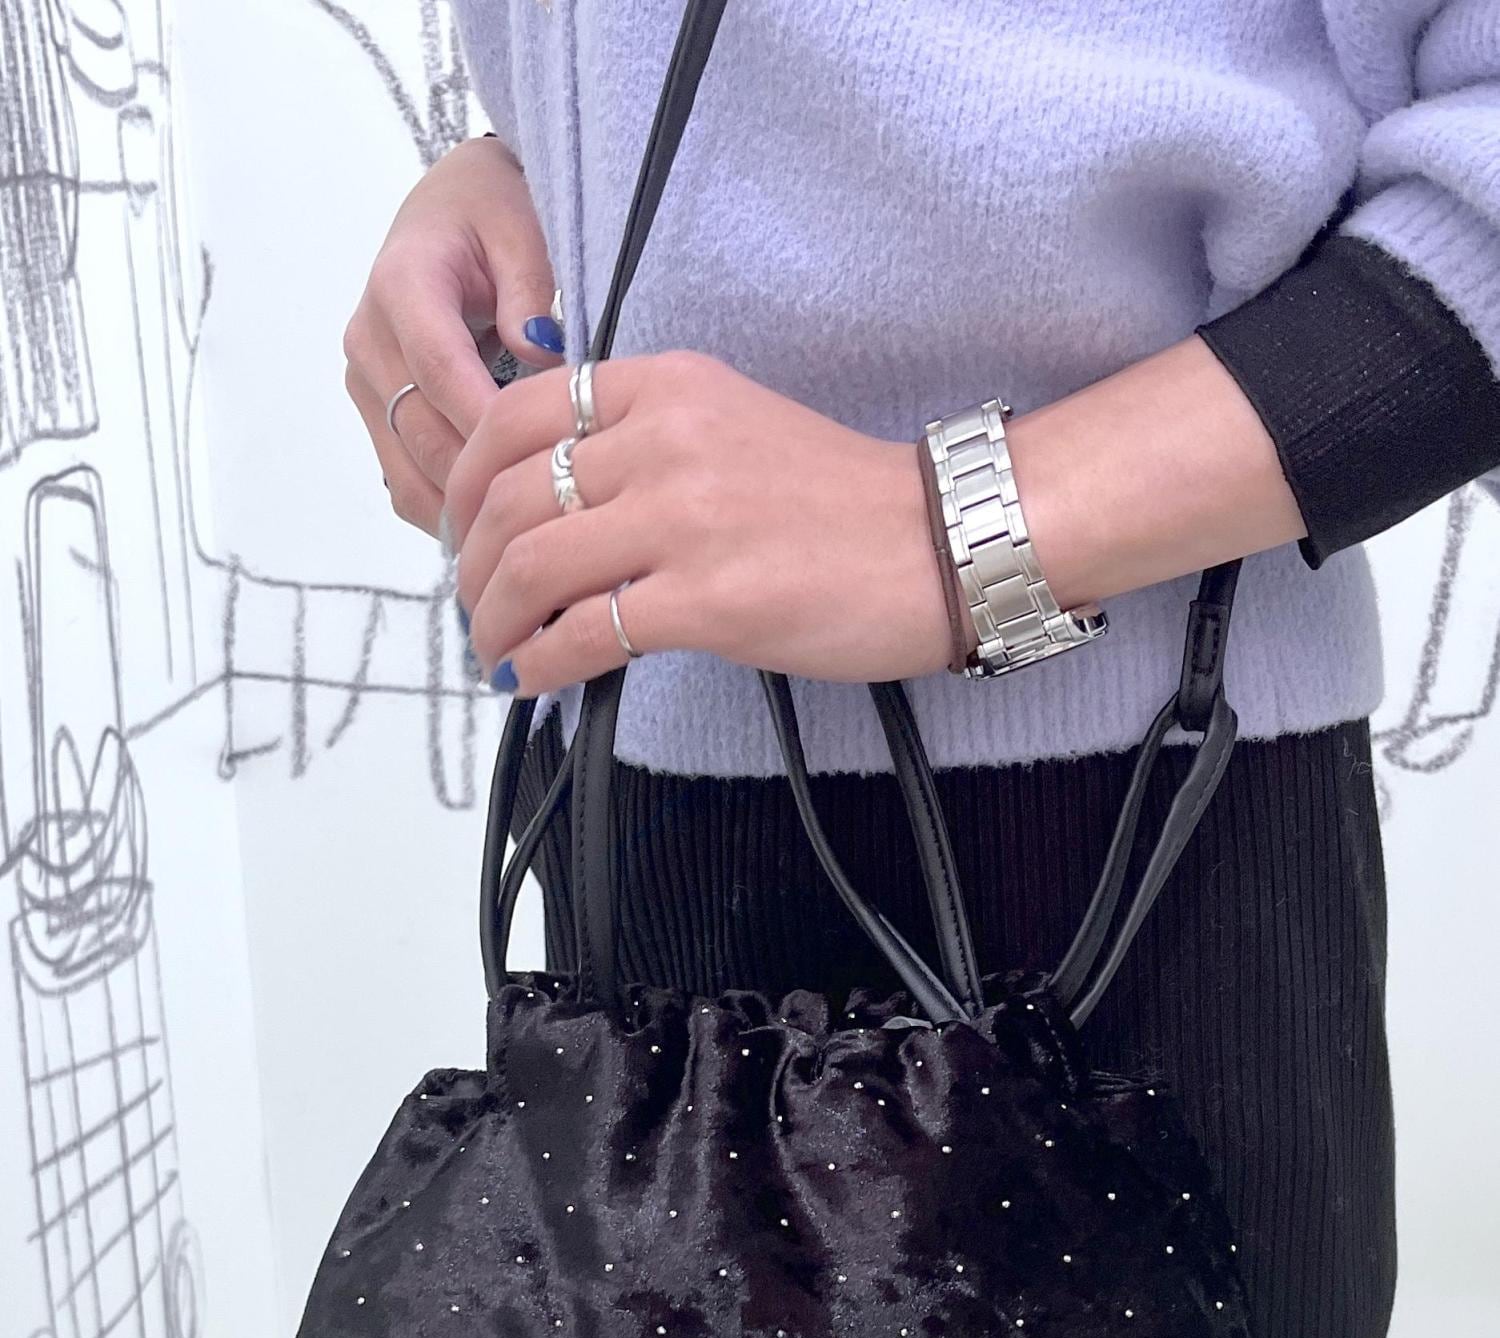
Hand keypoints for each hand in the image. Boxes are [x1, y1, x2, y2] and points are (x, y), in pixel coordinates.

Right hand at [342, 138, 564, 538]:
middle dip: (484, 481)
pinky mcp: (376, 413)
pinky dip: (448, 512)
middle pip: (422, 433)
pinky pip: (405, 482)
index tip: (541, 461)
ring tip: (526, 538)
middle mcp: (369, 339)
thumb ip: (529, 284)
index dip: (487, 423)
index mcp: (401, 284)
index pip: (440, 370)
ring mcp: (366, 383)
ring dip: (463, 511)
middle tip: (549, 518)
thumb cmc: (492, 212)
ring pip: (407, 472)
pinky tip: (497, 528)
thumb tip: (540, 350)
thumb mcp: (519, 224)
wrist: (450, 211)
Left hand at [443, 350, 956, 692]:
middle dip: (470, 564)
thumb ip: (645, 444)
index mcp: (666, 387)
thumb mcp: (731, 428)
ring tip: (494, 648)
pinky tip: (533, 679)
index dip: (464, 477)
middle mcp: (664, 440)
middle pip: (509, 496)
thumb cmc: (842, 503)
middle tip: (473, 604)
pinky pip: (585, 634)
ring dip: (491, 618)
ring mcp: (684, 520)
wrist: (937, 545)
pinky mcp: (708, 601)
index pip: (516, 414)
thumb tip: (561, 507)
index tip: (461, 526)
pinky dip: (539, 662)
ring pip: (533, 566)